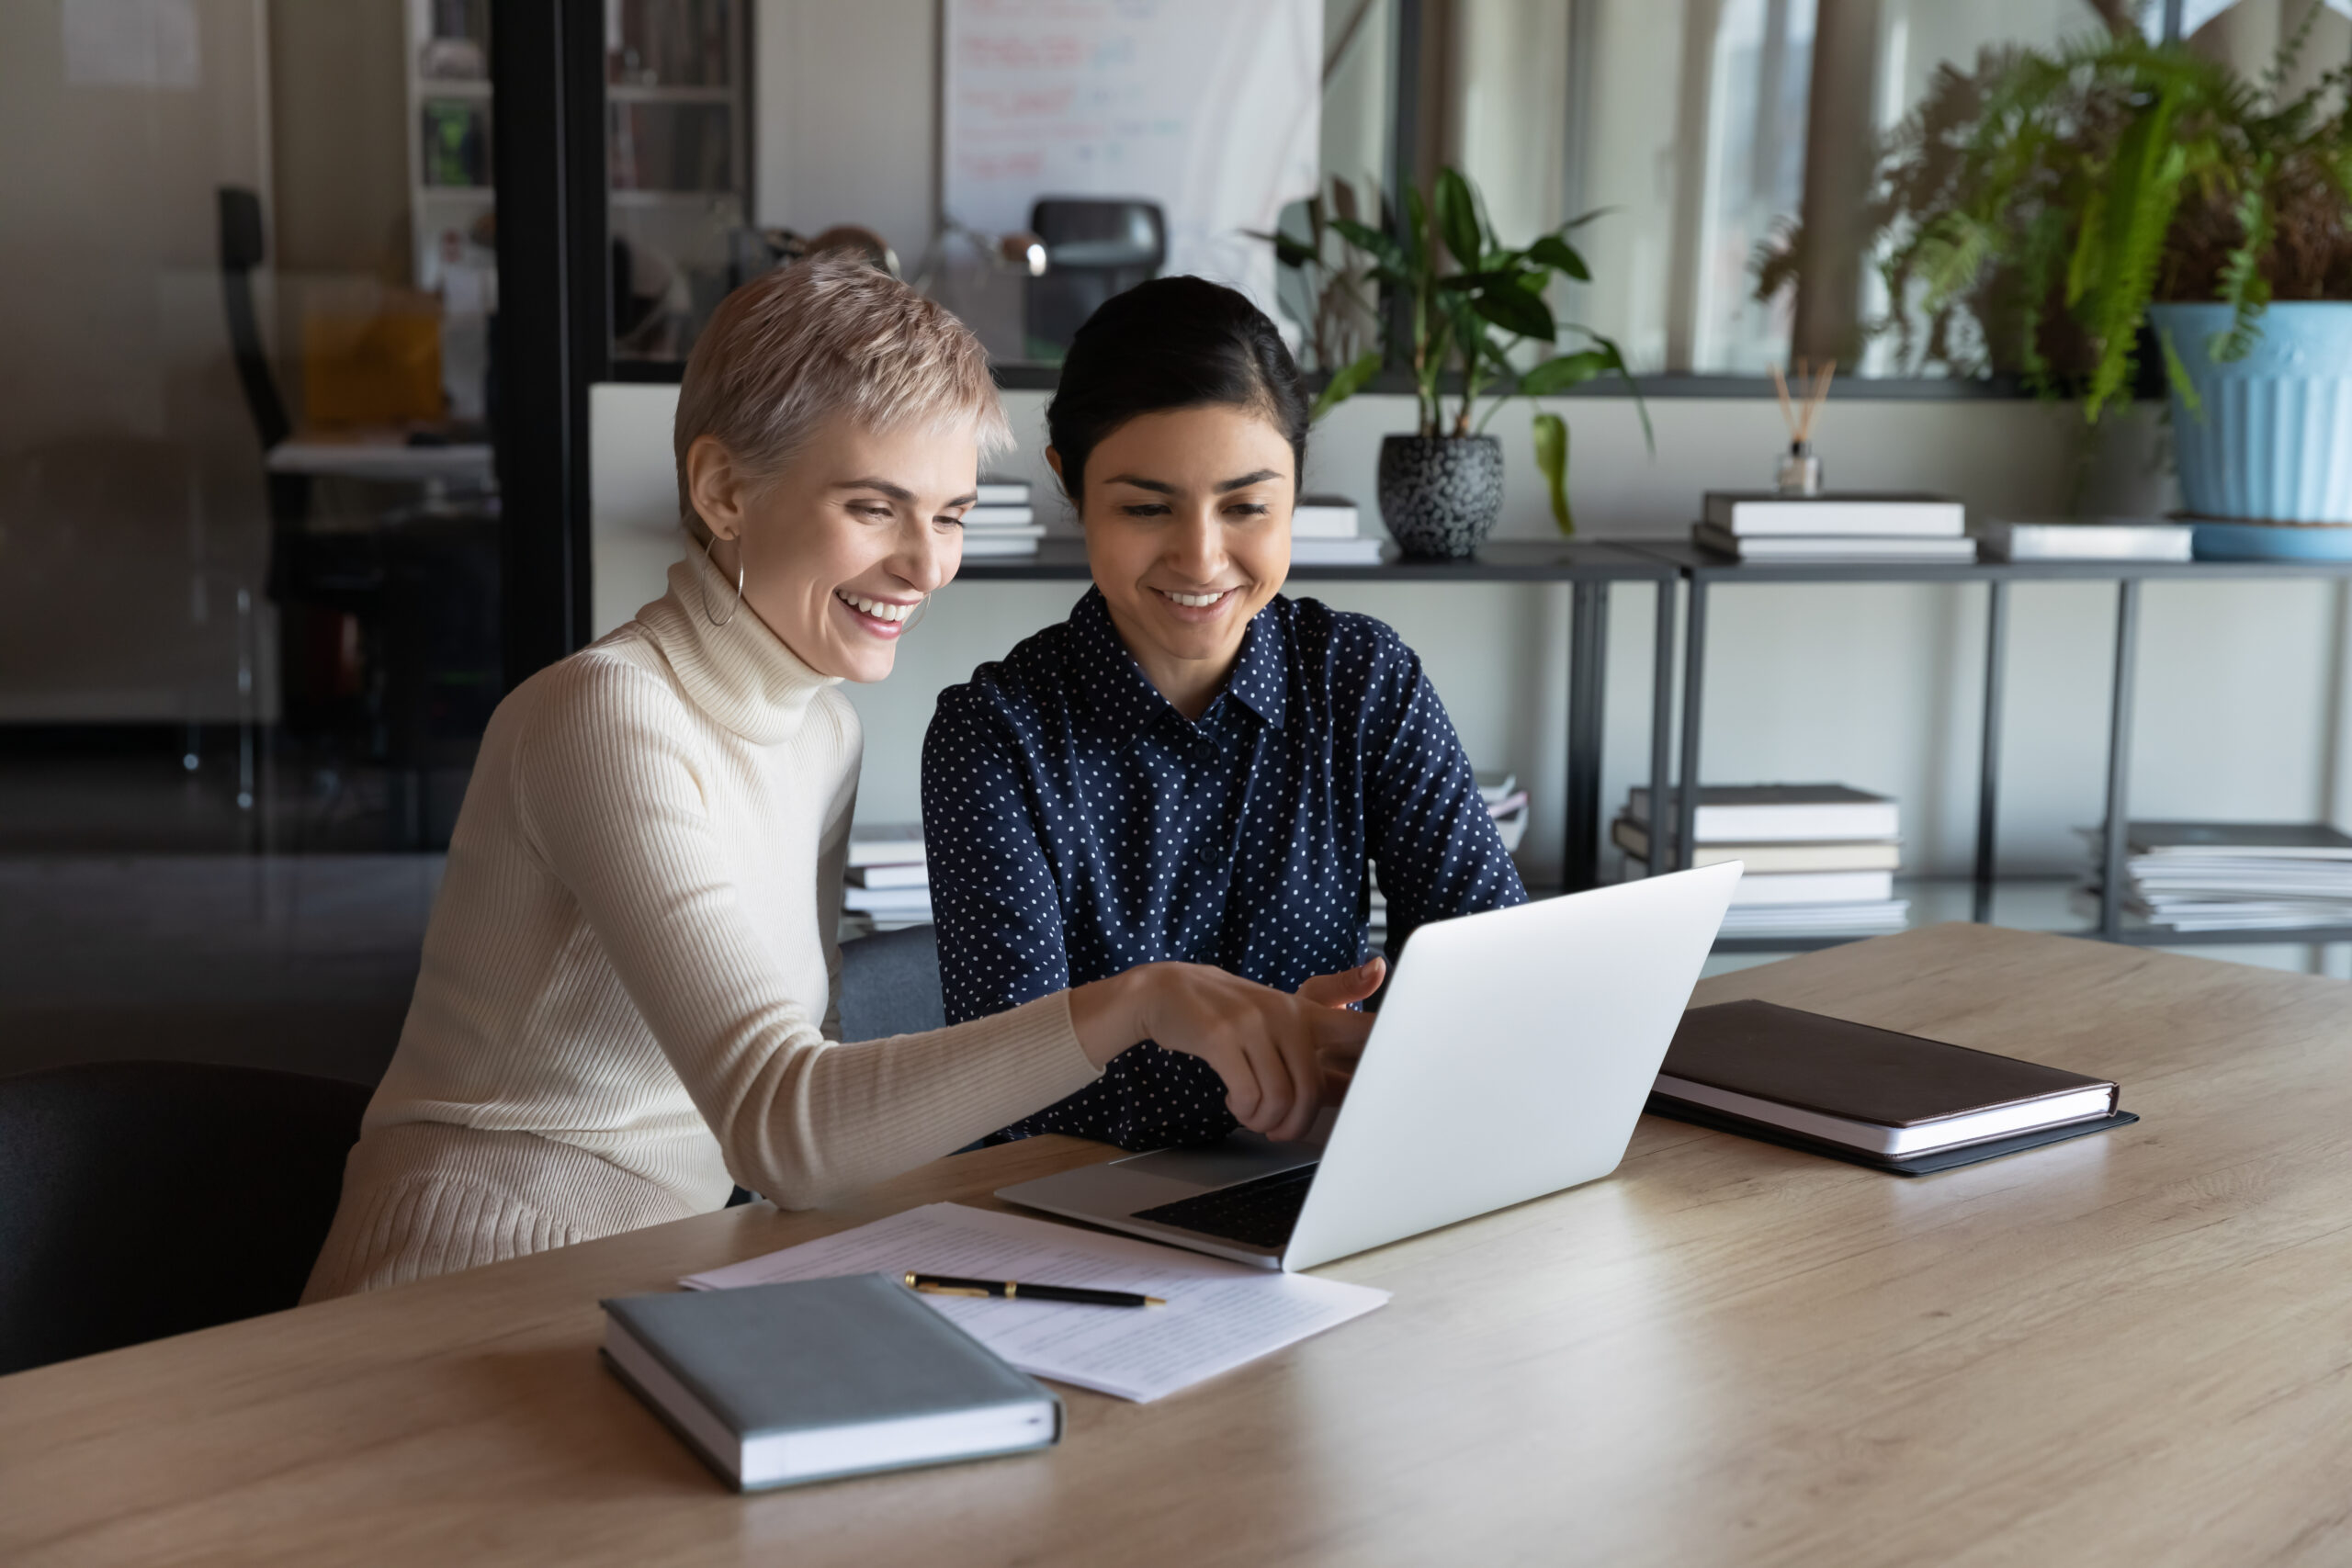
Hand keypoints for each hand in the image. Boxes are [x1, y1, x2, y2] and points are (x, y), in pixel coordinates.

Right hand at [1068, 963, 1375, 1142]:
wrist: (1166, 990)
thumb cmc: (1231, 1010)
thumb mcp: (1281, 1008)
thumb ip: (1329, 1010)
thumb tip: (1378, 983)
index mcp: (1306, 1012)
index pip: (1361, 1028)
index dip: (1387, 1053)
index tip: (1402, 1082)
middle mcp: (1286, 1015)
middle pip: (1313, 1089)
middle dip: (1296, 1124)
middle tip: (1278, 1130)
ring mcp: (1253, 1023)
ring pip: (1279, 1097)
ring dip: (1264, 1120)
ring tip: (1253, 1114)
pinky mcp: (1221, 1036)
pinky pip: (1248, 1094)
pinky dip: (1243, 1110)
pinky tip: (1236, 1101)